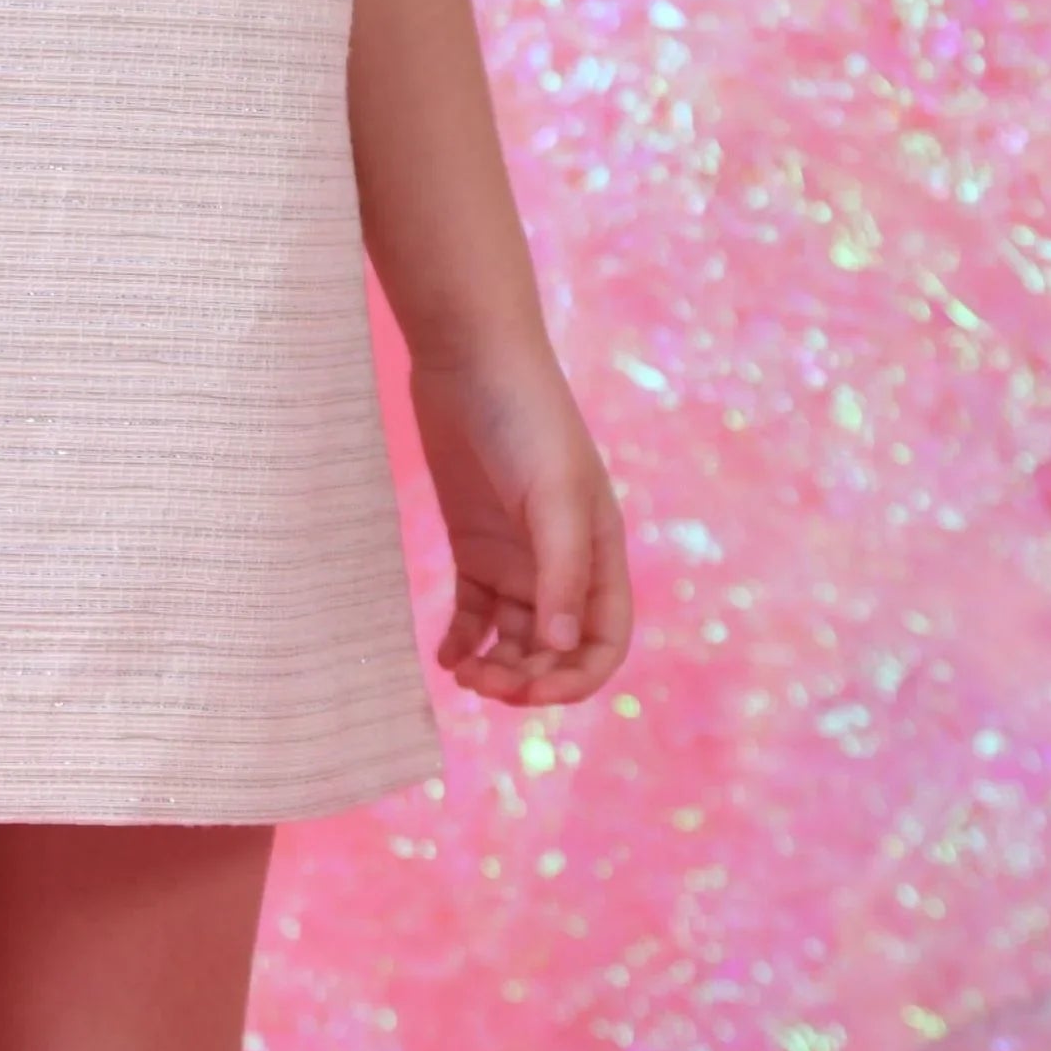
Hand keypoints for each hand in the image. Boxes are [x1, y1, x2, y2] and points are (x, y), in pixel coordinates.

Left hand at [406, 336, 633, 708]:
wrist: (470, 356)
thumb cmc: (525, 418)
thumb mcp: (552, 494)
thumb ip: (560, 572)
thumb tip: (559, 648)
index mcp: (600, 553)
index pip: (604, 641)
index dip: (576, 679)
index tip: (531, 694)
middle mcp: (562, 563)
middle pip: (557, 651)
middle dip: (529, 681)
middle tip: (486, 684)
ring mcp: (517, 555)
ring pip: (515, 639)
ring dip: (497, 667)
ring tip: (465, 674)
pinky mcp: (474, 545)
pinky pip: (476, 612)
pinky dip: (464, 641)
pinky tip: (446, 656)